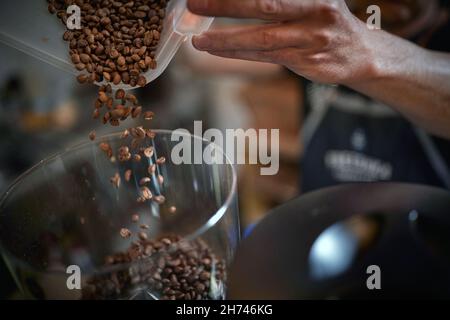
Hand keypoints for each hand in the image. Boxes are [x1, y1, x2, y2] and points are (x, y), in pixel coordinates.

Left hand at [187, 0, 376, 85]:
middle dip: (225, 4)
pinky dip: (239, 54)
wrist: (359, 53)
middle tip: (194, 4)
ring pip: (261, 39)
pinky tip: (219, 51)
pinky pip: (265, 57)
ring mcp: (310, 39)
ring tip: (199, 40)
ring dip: (226, 39)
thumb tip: (246, 0)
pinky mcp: (304, 61)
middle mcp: (314, 11)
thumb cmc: (328, 19)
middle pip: (263, 6)